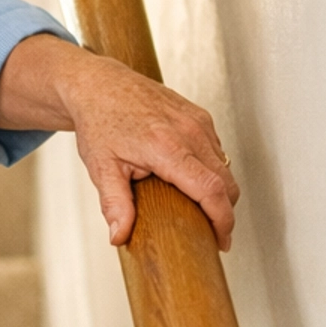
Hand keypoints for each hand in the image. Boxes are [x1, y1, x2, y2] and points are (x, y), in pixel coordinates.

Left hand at [0, 35, 238, 249]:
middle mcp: (189, 131)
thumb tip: (118, 236)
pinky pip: (218, 150)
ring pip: (226, 166)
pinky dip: (215, 171)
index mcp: (167, 146)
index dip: (222, 220)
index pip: (210, 189)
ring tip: (205, 214)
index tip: (221, 241)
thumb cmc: (99, 121)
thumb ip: (115, 204)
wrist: (98, 85)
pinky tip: (197, 184)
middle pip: (227, 181)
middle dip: (226, 212)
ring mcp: (198, 121)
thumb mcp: (101, 167)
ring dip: (221, 192)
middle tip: (215, 236)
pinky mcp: (200, 116)